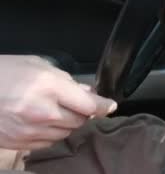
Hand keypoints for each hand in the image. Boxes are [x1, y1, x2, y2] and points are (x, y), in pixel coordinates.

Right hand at [0, 55, 116, 149]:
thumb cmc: (2, 73)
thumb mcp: (37, 65)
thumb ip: (65, 79)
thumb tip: (86, 91)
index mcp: (48, 87)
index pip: (89, 104)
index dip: (103, 105)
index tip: (109, 105)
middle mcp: (42, 111)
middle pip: (80, 121)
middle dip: (83, 112)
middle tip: (76, 104)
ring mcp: (30, 130)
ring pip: (66, 133)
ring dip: (68, 124)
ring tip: (56, 111)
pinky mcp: (19, 143)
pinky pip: (48, 142)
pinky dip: (52, 133)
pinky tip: (43, 122)